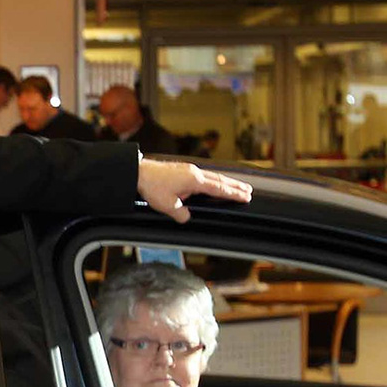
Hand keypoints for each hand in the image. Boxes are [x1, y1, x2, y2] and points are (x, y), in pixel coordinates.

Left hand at [137, 159, 251, 223]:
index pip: (219, 188)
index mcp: (194, 181)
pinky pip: (203, 174)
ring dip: (225, 181)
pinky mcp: (182, 169)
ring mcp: (188, 169)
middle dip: (235, 186)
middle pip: (220, 180)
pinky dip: (213, 179)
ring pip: (212, 176)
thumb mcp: (167, 206)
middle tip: (248, 190)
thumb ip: (181, 214)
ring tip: (235, 186)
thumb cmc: (151, 186)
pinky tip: (213, 182)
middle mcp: (194, 172)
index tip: (245, 196)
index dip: (233, 193)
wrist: (138, 172)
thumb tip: (187, 216)